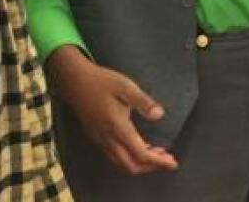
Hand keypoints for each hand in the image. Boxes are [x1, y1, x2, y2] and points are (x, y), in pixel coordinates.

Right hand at [44, 45, 177, 175]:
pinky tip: (136, 145)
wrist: (75, 80)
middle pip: (131, 166)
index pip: (141, 154)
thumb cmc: (102, 81)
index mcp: (118, 127)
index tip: (173, 162)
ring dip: (139, 164)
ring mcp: (100, 140)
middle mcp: (108, 139)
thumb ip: (143, 102)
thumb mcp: (125, 86)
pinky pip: (114, 156)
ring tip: (154, 153)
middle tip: (166, 159)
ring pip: (121, 163)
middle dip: (150, 167)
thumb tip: (160, 115)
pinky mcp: (95, 137)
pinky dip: (128, 158)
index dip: (158, 161)